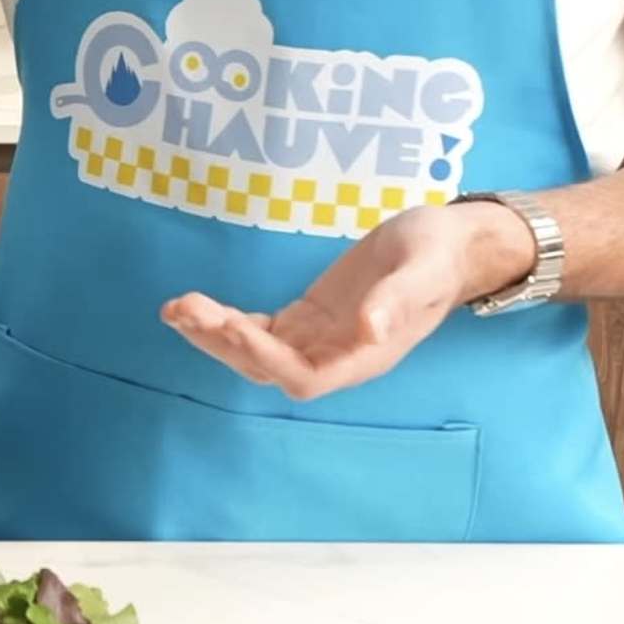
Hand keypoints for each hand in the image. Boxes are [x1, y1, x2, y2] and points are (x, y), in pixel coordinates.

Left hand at [160, 199, 540, 401]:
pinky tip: (197, 306)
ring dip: (213, 334)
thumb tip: (369, 330)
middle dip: (221, 343)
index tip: (229, 324)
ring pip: (255, 351)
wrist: (449, 246)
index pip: (304, 377)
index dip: (264, 358)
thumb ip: (397, 300)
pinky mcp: (308, 320)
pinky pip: (260, 330)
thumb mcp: (421, 268)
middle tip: (181, 309)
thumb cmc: (438, 255)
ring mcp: (320, 340)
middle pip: (267, 368)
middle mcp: (337, 358)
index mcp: (365, 357)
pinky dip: (227, 320)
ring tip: (174, 307)